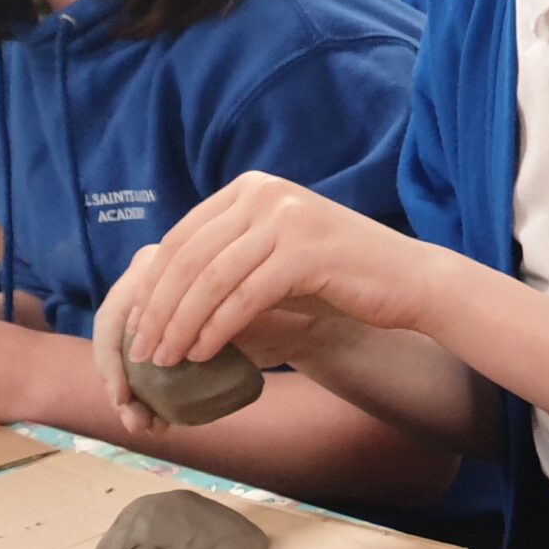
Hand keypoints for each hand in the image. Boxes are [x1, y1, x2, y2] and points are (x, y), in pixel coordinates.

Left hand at [90, 174, 440, 435]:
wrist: (412, 281)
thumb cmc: (341, 278)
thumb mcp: (277, 254)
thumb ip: (231, 256)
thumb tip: (161, 292)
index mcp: (252, 188)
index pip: (182, 238)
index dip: (152, 287)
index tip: (137, 327)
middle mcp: (266, 194)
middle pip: (189, 258)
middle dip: (158, 310)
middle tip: (142, 352)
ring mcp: (287, 219)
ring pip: (210, 279)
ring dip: (180, 326)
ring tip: (165, 361)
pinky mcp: (305, 252)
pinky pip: (243, 297)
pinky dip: (216, 330)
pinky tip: (203, 355)